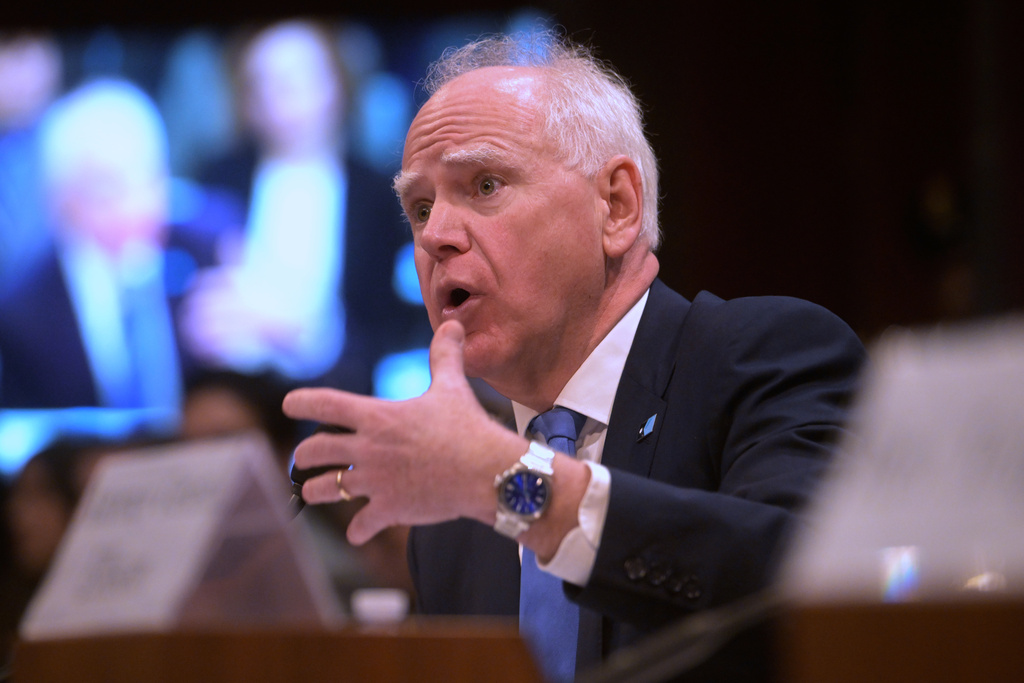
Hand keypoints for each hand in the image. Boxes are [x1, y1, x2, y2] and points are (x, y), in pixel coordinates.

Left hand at [283, 320, 526, 544]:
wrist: (485, 472)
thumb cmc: (468, 428)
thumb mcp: (451, 388)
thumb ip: (444, 357)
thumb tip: (452, 325)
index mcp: (378, 417)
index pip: (326, 404)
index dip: (302, 402)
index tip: (288, 404)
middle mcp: (368, 448)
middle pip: (316, 451)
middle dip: (303, 456)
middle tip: (301, 458)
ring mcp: (376, 481)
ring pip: (326, 489)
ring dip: (315, 491)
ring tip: (311, 493)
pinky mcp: (389, 509)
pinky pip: (362, 525)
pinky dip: (358, 531)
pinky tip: (356, 533)